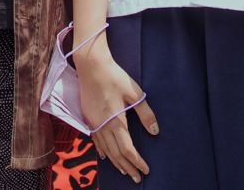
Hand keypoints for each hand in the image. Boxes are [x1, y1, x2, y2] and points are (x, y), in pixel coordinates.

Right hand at [80, 50, 156, 183]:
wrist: (92, 66)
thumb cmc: (115, 77)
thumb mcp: (135, 93)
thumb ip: (145, 113)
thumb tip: (155, 131)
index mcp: (116, 121)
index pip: (128, 149)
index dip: (137, 161)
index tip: (145, 169)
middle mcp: (103, 125)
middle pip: (116, 153)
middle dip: (128, 167)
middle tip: (137, 177)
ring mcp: (94, 123)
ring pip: (106, 149)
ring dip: (116, 162)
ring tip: (125, 171)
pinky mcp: (88, 118)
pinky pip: (95, 140)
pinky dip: (102, 151)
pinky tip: (106, 157)